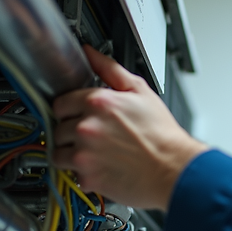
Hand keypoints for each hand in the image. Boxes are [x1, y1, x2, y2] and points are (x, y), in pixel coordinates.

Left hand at [52, 46, 208, 209]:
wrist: (173, 168)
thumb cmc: (161, 134)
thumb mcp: (140, 91)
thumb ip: (110, 69)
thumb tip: (90, 53)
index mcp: (97, 102)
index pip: (60, 103)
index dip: (70, 110)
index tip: (78, 116)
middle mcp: (86, 127)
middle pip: (58, 128)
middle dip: (71, 132)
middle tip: (92, 136)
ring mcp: (84, 154)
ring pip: (58, 153)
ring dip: (71, 154)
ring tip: (93, 153)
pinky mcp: (87, 177)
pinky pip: (72, 175)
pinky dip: (83, 174)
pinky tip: (101, 167)